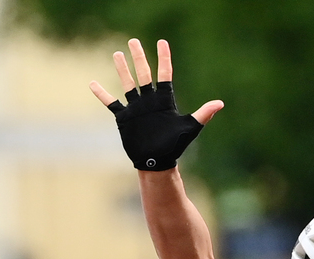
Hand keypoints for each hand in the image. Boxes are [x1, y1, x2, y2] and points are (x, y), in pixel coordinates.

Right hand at [89, 39, 223, 170]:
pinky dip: (102, 94)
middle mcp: (149, 101)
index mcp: (164, 100)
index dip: (164, 58)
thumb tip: (220, 104)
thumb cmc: (175, 146)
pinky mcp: (125, 118)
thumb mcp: (190, 128)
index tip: (162, 42)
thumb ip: (203, 114)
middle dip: (138, 57)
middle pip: (143, 74)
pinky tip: (93, 84)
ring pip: (128, 84)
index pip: (164, 74)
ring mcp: (136, 108)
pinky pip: (111, 103)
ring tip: (117, 54)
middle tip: (133, 41)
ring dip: (122, 70)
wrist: (156, 162)